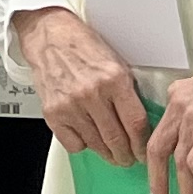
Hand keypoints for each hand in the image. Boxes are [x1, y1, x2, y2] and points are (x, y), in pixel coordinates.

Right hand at [8, 4, 148, 165]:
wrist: (49, 36)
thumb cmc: (83, 47)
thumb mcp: (117, 64)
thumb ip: (128, 94)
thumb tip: (140, 125)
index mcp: (114, 79)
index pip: (135, 124)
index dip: (142, 144)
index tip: (143, 151)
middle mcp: (92, 94)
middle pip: (117, 140)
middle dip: (126, 155)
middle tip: (128, 158)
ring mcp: (70, 105)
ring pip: (96, 145)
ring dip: (107, 154)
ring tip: (111, 152)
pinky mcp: (53, 113)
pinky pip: (73, 144)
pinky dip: (82, 145)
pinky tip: (86, 137)